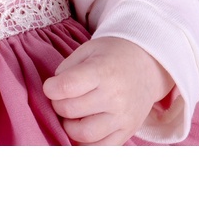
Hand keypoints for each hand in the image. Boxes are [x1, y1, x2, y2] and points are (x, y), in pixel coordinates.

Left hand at [42, 36, 173, 145]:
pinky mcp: (128, 132)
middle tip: (63, 98)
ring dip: (70, 126)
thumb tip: (52, 94)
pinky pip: (101, 148)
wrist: (147, 65)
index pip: (66, 87)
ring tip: (74, 114)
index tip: (51, 86)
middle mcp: (115, 97)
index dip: (50, 88)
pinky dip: (87, 142)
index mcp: (102, 72)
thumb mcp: (87, 51)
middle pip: (69, 111)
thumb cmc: (112, 56)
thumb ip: (66, 70)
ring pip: (83, 134)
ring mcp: (123, 118)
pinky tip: (85, 127)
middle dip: (58, 105)